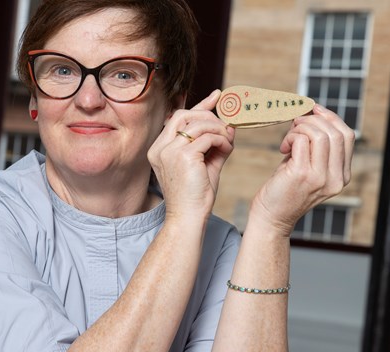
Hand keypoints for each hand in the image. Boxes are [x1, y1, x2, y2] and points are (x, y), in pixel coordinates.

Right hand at [147, 90, 234, 222]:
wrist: (189, 217)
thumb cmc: (195, 195)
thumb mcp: (205, 163)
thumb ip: (215, 143)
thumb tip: (230, 124)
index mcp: (159, 149)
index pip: (179, 118)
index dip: (200, 106)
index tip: (217, 97)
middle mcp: (160, 147)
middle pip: (185, 115)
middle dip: (210, 116)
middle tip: (226, 127)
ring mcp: (169, 151)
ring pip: (198, 124)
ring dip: (218, 129)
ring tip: (228, 141)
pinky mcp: (183, 156)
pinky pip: (207, 137)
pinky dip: (221, 140)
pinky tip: (226, 149)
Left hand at [250, 104, 354, 235]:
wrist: (272, 217)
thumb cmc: (286, 189)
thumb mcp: (309, 166)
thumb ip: (317, 146)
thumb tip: (315, 113)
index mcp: (342, 175)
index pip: (348, 136)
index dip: (331, 118)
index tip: (314, 110)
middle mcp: (336, 178)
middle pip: (336, 132)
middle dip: (314, 120)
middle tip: (296, 123)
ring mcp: (321, 177)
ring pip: (320, 134)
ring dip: (300, 128)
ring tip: (288, 138)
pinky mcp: (302, 174)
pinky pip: (302, 140)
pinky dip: (291, 137)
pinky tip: (283, 148)